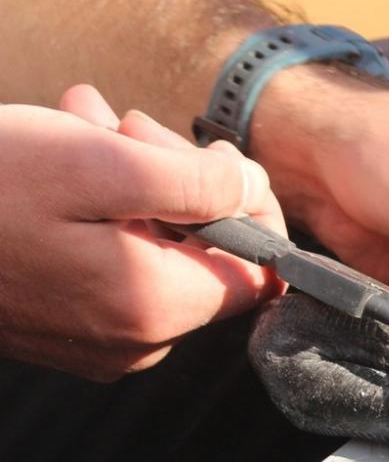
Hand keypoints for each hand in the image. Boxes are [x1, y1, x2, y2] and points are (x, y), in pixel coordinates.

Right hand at [0, 86, 284, 378]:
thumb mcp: (97, 162)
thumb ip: (193, 183)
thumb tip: (252, 191)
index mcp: (154, 309)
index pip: (258, 267)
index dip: (243, 200)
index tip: (198, 151)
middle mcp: (133, 342)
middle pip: (204, 251)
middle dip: (175, 174)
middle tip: (122, 121)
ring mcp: (92, 340)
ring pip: (153, 246)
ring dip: (130, 175)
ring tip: (82, 119)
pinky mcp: (57, 325)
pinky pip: (108, 261)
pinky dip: (95, 202)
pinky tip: (58, 147)